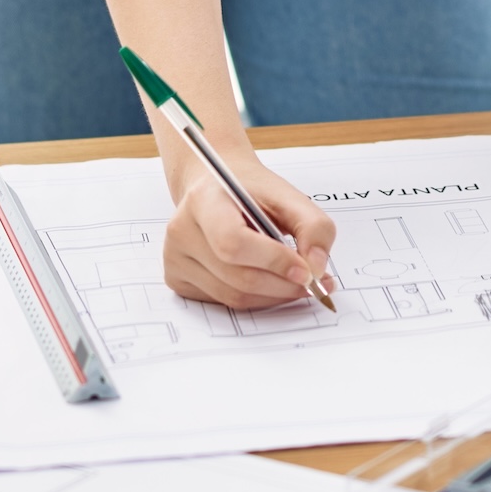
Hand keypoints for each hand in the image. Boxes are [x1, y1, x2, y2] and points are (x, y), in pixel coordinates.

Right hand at [162, 138, 336, 309]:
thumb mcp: (288, 195)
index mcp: (203, 199)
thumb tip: (316, 269)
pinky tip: (267, 281)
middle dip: (283, 285)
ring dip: (273, 296)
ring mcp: (174, 257)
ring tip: (296, 282)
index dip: (273, 261)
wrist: (216, 189)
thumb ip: (313, 227)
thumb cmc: (250, 193)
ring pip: (233, 296)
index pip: (233, 242)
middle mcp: (181, 229)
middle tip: (314, 284)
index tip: (307, 271)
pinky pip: (224, 302)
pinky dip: (255, 298)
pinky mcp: (177, 278)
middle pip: (237, 276)